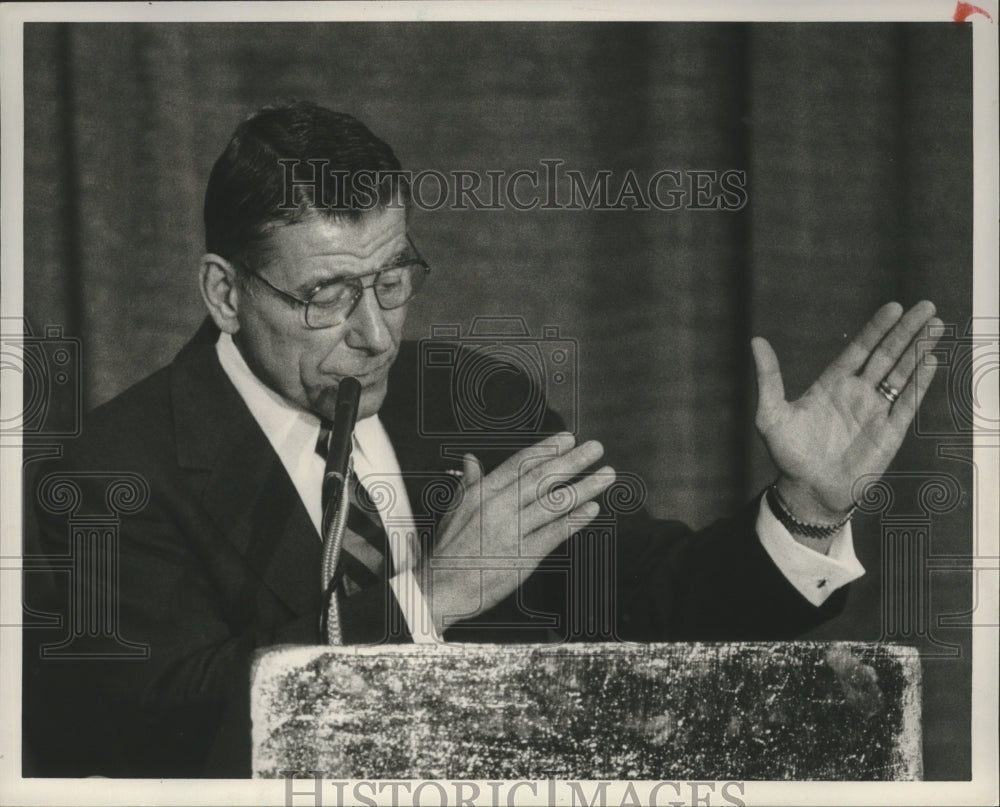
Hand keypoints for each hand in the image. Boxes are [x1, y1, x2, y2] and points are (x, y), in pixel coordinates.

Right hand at [419, 432, 614, 632]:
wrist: (440, 589)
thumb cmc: (446, 551)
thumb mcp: (453, 510)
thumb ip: (468, 483)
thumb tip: (470, 459)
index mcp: (482, 493)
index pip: (520, 464)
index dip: (546, 449)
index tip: (568, 438)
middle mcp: (499, 508)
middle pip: (543, 478)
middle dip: (573, 461)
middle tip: (596, 448)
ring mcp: (512, 531)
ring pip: (555, 503)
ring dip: (584, 487)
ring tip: (606, 475)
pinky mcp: (523, 556)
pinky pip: (555, 533)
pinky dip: (576, 520)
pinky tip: (592, 509)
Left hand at [752, 301, 941, 522]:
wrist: (808, 491)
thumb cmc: (788, 455)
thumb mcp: (771, 415)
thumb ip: (768, 378)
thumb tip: (755, 341)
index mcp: (832, 384)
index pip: (859, 349)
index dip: (876, 328)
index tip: (892, 307)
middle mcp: (857, 393)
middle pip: (886, 355)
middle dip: (906, 331)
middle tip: (925, 306)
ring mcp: (876, 411)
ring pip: (902, 374)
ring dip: (919, 350)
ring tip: (936, 325)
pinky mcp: (890, 432)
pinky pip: (908, 402)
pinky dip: (920, 382)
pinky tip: (931, 360)